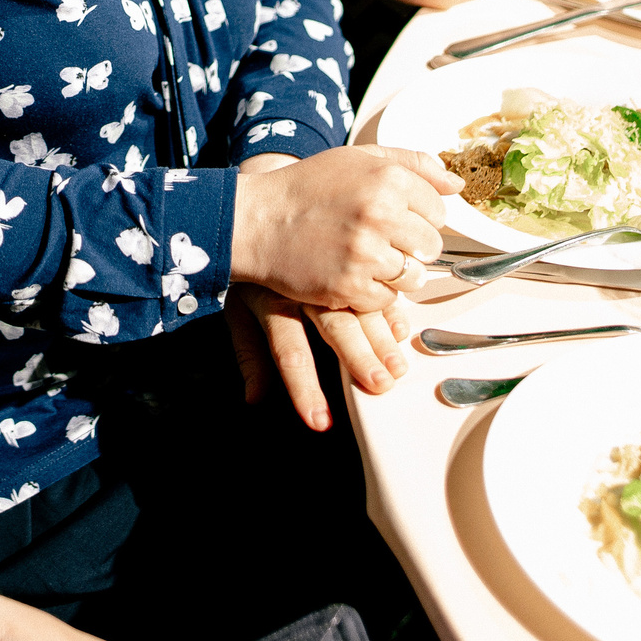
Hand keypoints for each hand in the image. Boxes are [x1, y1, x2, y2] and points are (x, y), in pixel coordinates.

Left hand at [226, 282, 409, 431]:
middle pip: (335, 327)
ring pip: (361, 308)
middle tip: (378, 385)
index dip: (304, 388)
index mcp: (275, 303)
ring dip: (381, 340)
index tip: (319, 420)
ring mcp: (332, 274)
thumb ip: (249, 356)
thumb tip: (253, 398)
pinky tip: (401, 332)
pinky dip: (391, 310)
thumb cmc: (252, 274)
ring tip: (396, 368)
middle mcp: (306, 289)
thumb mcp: (239, 311)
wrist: (260, 220)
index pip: (290, 353)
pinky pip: (375, 286)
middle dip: (358, 358)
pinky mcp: (350, 264)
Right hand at [231, 145, 456, 311]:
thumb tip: (456, 183)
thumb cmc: (308, 187)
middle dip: (410, 246)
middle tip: (379, 240)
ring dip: (395, 273)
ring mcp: (365, 253)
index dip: (418, 216)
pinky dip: (373, 293)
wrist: (257, 220)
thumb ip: (413, 164)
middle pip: (431, 246)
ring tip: (366, 258)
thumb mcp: (358, 158)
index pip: (439, 210)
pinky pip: (387, 300)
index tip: (393, 216)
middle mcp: (381, 214)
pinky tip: (350, 273)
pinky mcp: (349, 286)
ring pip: (413, 277)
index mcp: (388, 179)